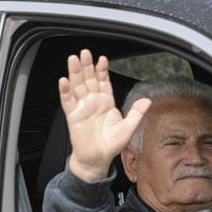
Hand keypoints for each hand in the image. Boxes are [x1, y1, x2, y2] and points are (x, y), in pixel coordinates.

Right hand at [59, 49, 149, 182]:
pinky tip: (64, 81)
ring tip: (73, 60)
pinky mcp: (72, 115)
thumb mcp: (128, 128)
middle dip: (87, 65)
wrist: (97, 159)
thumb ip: (136, 113)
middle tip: (84, 53)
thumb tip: (147, 101)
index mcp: (106, 102)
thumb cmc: (111, 145)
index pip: (103, 82)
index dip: (102, 70)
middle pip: (88, 79)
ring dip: (74, 73)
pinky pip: (67, 100)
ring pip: (77, 86)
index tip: (102, 59)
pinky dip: (65, 91)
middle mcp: (93, 102)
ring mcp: (82, 107)